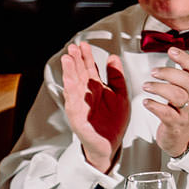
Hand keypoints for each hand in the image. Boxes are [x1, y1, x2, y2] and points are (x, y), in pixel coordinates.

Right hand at [60, 41, 129, 173]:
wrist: (110, 143)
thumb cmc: (113, 120)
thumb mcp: (120, 94)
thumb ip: (116, 76)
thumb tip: (113, 57)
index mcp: (96, 88)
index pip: (89, 69)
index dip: (86, 57)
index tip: (84, 45)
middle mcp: (86, 95)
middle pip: (79, 74)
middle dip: (76, 60)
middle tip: (73, 47)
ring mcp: (80, 106)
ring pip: (73, 86)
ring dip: (69, 72)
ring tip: (68, 59)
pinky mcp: (77, 118)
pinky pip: (73, 103)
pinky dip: (71, 93)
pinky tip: (70, 82)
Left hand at [143, 47, 188, 157]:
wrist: (187, 137)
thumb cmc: (187, 111)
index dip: (184, 58)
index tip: (172, 51)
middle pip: (188, 81)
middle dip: (170, 73)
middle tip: (154, 71)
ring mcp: (185, 112)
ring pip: (177, 96)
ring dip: (160, 88)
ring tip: (147, 86)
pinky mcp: (175, 124)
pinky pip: (166, 114)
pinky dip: (155, 106)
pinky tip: (147, 102)